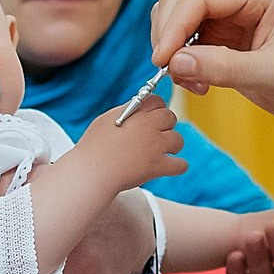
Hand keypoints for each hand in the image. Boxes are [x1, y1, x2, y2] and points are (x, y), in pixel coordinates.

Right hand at [67, 97, 188, 191]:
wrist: (92, 172)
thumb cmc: (93, 147)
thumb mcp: (105, 120)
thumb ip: (125, 112)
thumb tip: (138, 108)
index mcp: (135, 112)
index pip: (157, 100)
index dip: (155, 108)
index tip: (152, 116)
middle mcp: (149, 126)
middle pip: (171, 117)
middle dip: (166, 125)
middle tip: (156, 135)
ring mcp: (155, 146)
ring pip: (178, 140)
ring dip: (172, 145)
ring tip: (160, 152)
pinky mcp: (158, 166)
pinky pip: (181, 165)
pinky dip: (178, 166)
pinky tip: (171, 166)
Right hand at [149, 0, 273, 118]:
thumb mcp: (271, 74)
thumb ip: (223, 67)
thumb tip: (173, 64)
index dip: (174, 27)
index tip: (161, 60)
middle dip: (169, 35)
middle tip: (171, 73)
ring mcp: (233, 9)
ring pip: (180, 16)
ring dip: (175, 49)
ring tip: (192, 82)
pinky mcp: (226, 29)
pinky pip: (189, 37)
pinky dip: (184, 59)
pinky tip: (199, 82)